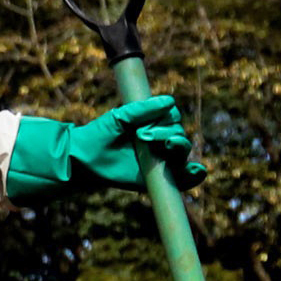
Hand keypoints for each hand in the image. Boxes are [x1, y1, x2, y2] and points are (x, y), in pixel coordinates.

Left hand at [77, 94, 198, 185]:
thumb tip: (170, 101)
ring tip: (163, 147)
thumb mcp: (120, 118)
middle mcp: (158, 143)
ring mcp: (160, 161)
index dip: (166, 118)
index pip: (172, 118)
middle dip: (165, 133)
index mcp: (151, 125)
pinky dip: (194, 175)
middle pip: (178, 134)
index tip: (143, 124)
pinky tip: (197, 170)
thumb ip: (143, 110)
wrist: (83, 159)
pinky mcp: (157, 180)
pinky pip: (183, 180)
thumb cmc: (99, 134)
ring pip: (182, 151)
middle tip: (142, 136)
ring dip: (178, 146)